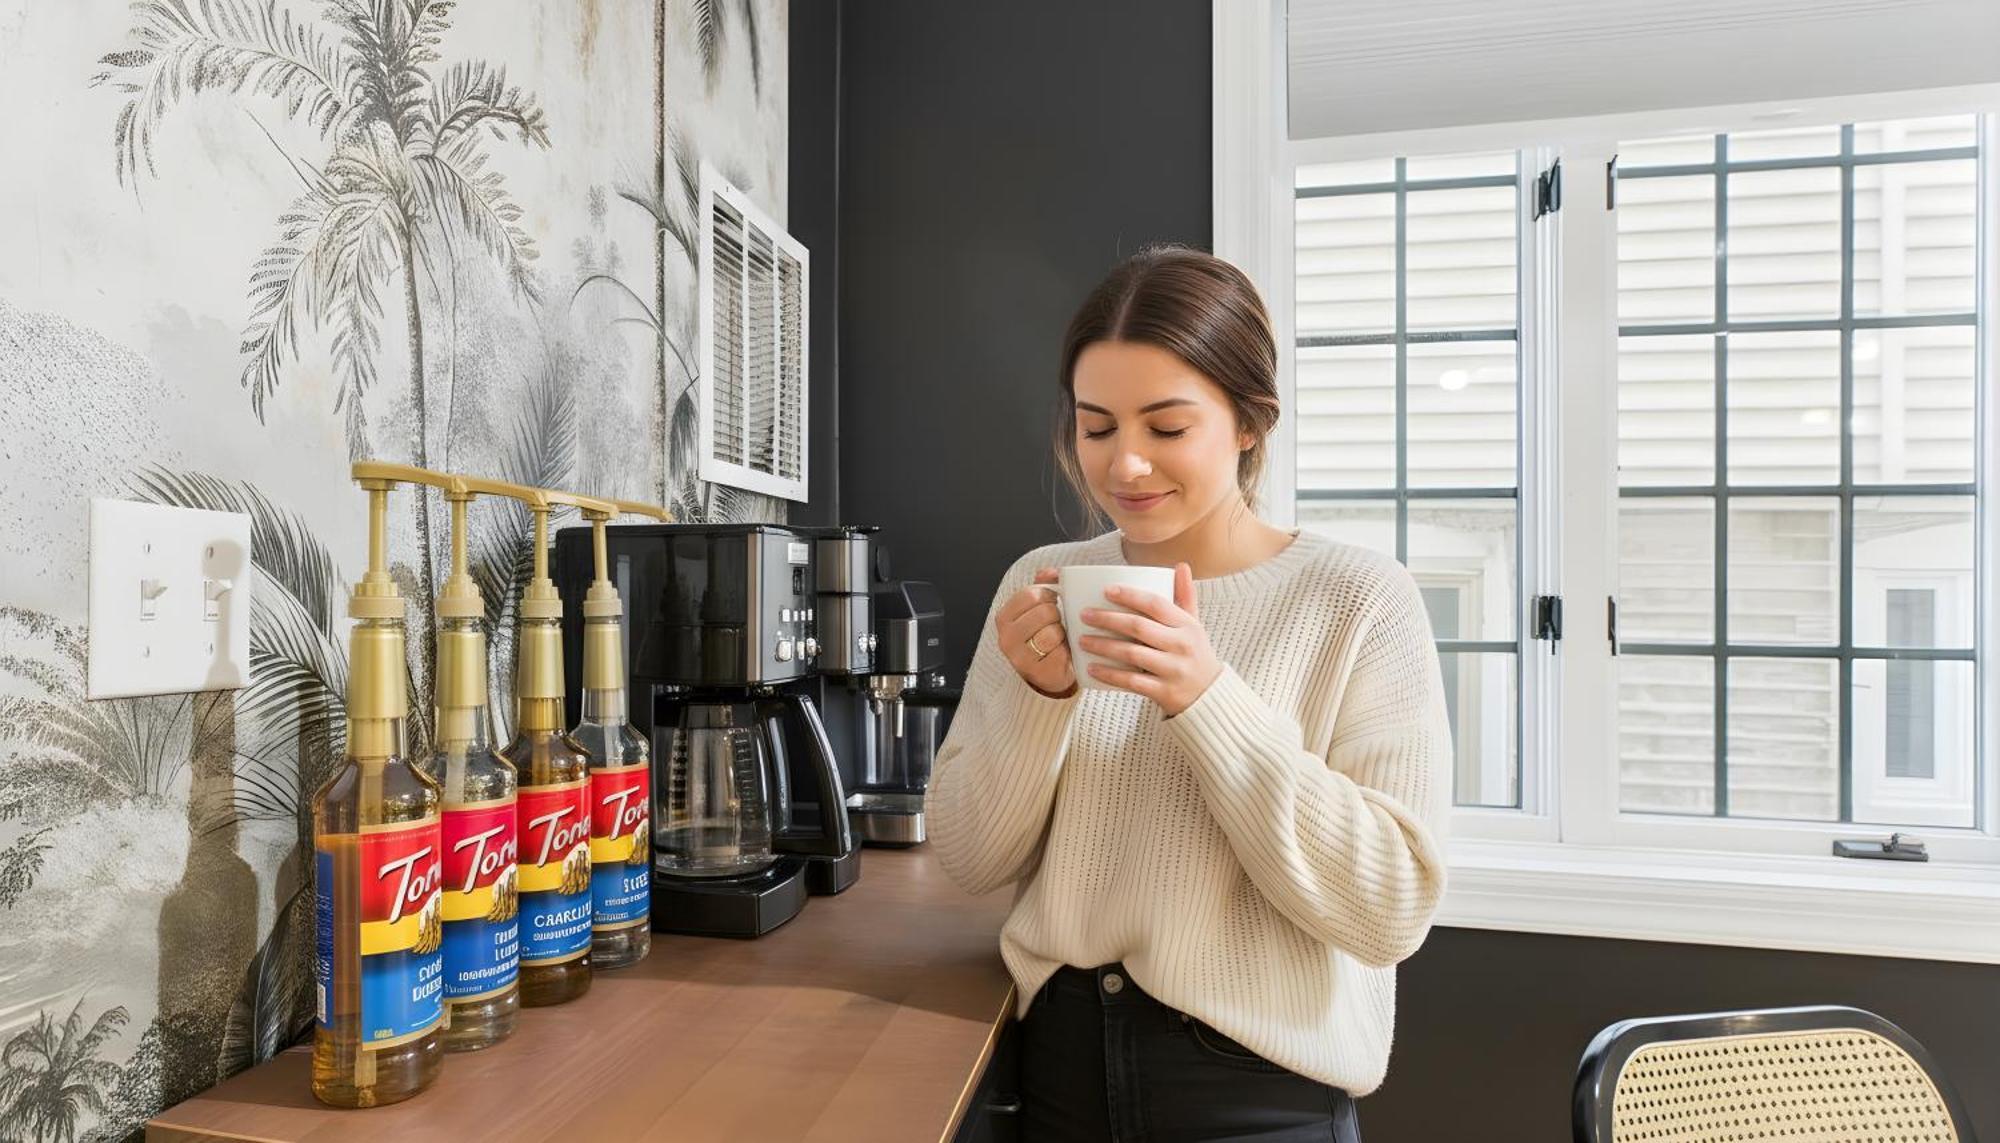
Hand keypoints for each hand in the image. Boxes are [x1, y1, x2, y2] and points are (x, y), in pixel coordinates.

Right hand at [996, 568, 1076, 697]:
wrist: (1049, 673)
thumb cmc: (1045, 637)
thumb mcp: (1039, 609)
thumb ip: (1044, 586)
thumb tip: (1050, 573)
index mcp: (1004, 617)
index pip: (1030, 594)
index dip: (1048, 595)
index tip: (1053, 601)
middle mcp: (1006, 637)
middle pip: (1044, 612)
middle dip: (1057, 615)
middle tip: (1057, 623)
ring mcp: (1020, 657)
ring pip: (1052, 632)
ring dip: (1062, 634)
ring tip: (1059, 638)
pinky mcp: (1038, 672)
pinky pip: (1060, 652)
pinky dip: (1067, 650)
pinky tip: (1064, 652)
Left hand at [1076, 562, 1221, 717]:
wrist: (1210, 694)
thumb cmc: (1195, 653)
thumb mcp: (1194, 624)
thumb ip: (1185, 595)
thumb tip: (1181, 565)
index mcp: (1187, 625)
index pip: (1156, 604)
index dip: (1130, 595)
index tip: (1106, 590)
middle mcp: (1181, 645)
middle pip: (1138, 627)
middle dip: (1108, 619)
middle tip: (1084, 615)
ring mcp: (1173, 670)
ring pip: (1131, 654)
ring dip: (1103, 646)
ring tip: (1081, 640)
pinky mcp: (1163, 692)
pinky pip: (1131, 682)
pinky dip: (1110, 675)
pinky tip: (1092, 668)